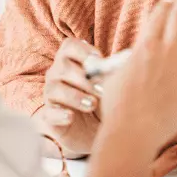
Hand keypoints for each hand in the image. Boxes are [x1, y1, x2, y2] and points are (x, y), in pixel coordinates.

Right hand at [36, 38, 102, 157]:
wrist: (98, 131)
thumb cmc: (104, 102)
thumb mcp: (112, 87)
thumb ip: (114, 73)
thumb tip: (127, 60)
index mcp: (71, 61)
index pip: (69, 46)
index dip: (83, 50)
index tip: (99, 61)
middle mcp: (57, 74)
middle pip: (63, 66)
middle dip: (84, 78)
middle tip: (103, 90)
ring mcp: (51, 95)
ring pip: (54, 88)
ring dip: (75, 96)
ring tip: (92, 105)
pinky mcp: (49, 117)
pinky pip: (49, 112)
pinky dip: (59, 114)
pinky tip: (71, 117)